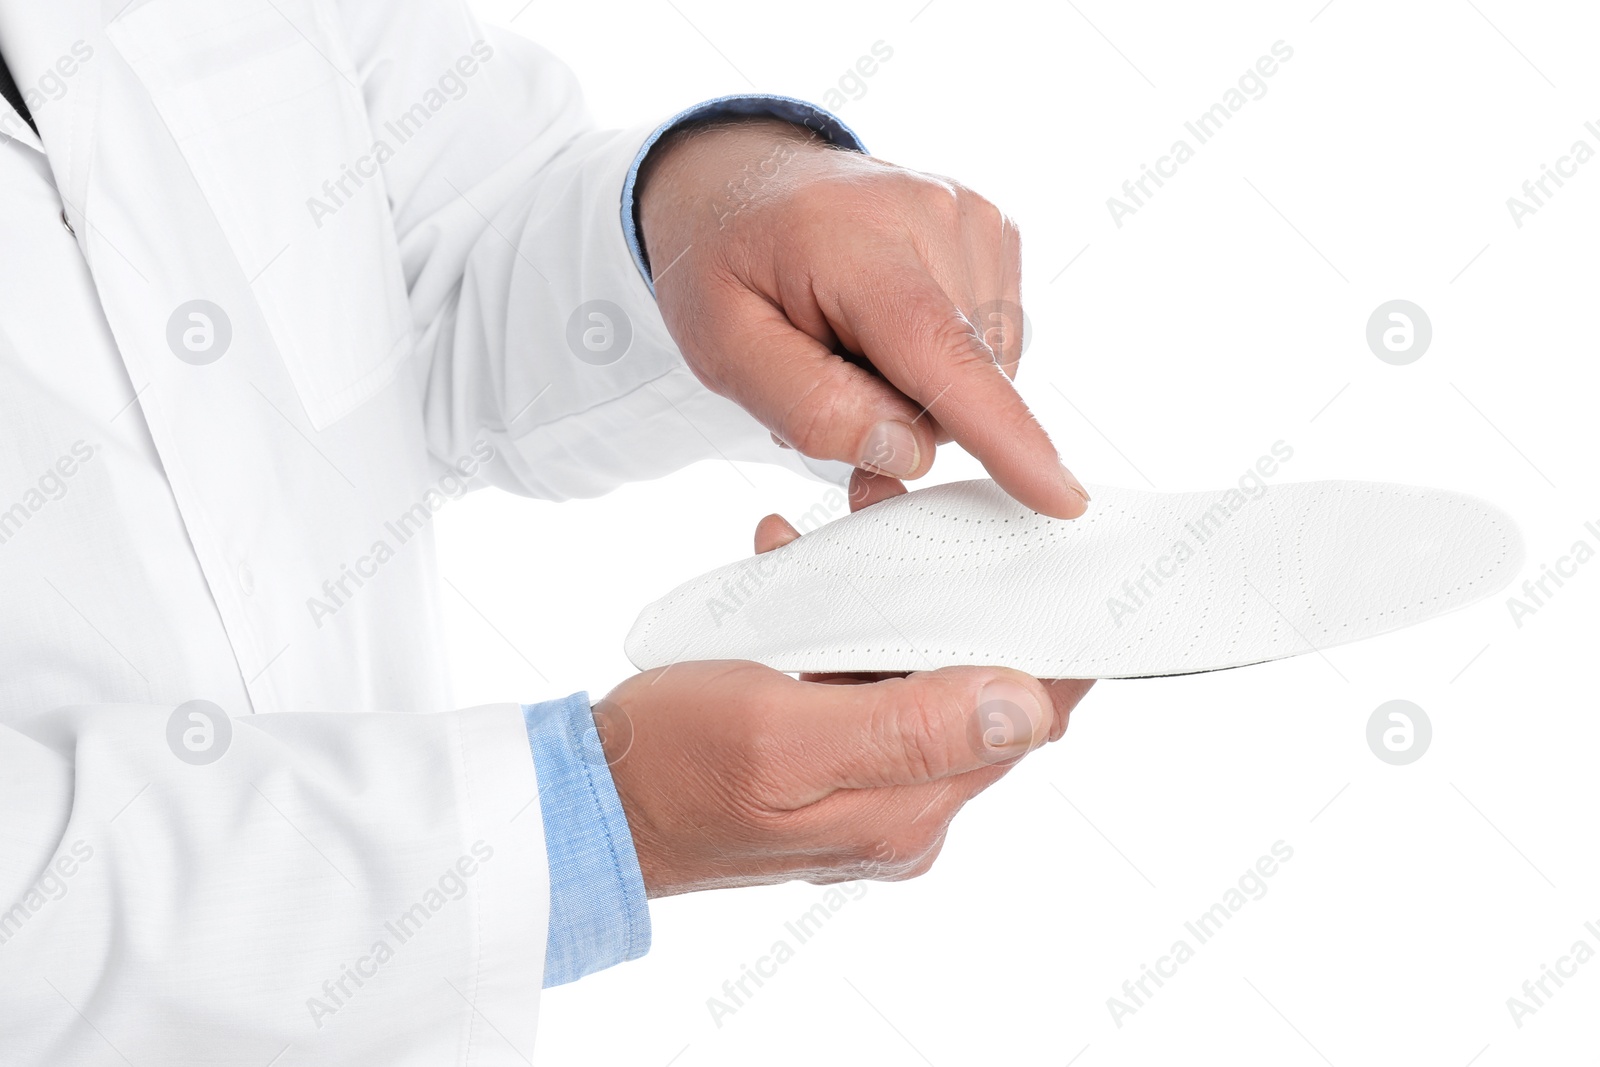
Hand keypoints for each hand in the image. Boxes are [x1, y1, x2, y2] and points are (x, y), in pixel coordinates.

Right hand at [595, 479, 1093, 896]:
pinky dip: (840, 630)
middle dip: (958, 602)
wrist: (580, 806)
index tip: (1068, 572)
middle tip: (925, 519)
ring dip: (893, 605)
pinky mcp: (823, 768)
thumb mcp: (782, 735)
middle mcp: (896, 811)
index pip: (1023, 724)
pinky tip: (793, 577)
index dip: (1057, 650)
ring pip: (914, 679)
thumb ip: (907, 726)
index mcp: (903, 812)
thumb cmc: (667, 768)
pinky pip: (860, 687)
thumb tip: (1025, 706)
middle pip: (972, 694)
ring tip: (850, 531)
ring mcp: (859, 793)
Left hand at [636, 118, 1088, 519]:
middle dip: (900, 411)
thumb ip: (806, 406)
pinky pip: (991, 348)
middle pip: (959, 385)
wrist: (744, 185)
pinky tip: (889, 325)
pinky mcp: (997, 233)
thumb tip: (907, 452)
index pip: (941, 351)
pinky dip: (941, 358)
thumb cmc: (727, 267)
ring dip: (920, 386)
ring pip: (985, 373)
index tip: (1060, 496)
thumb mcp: (723, 347)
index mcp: (852, 236)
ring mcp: (975, 217)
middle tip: (827, 370)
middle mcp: (933, 213)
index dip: (1001, 433)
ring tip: (851, 339)